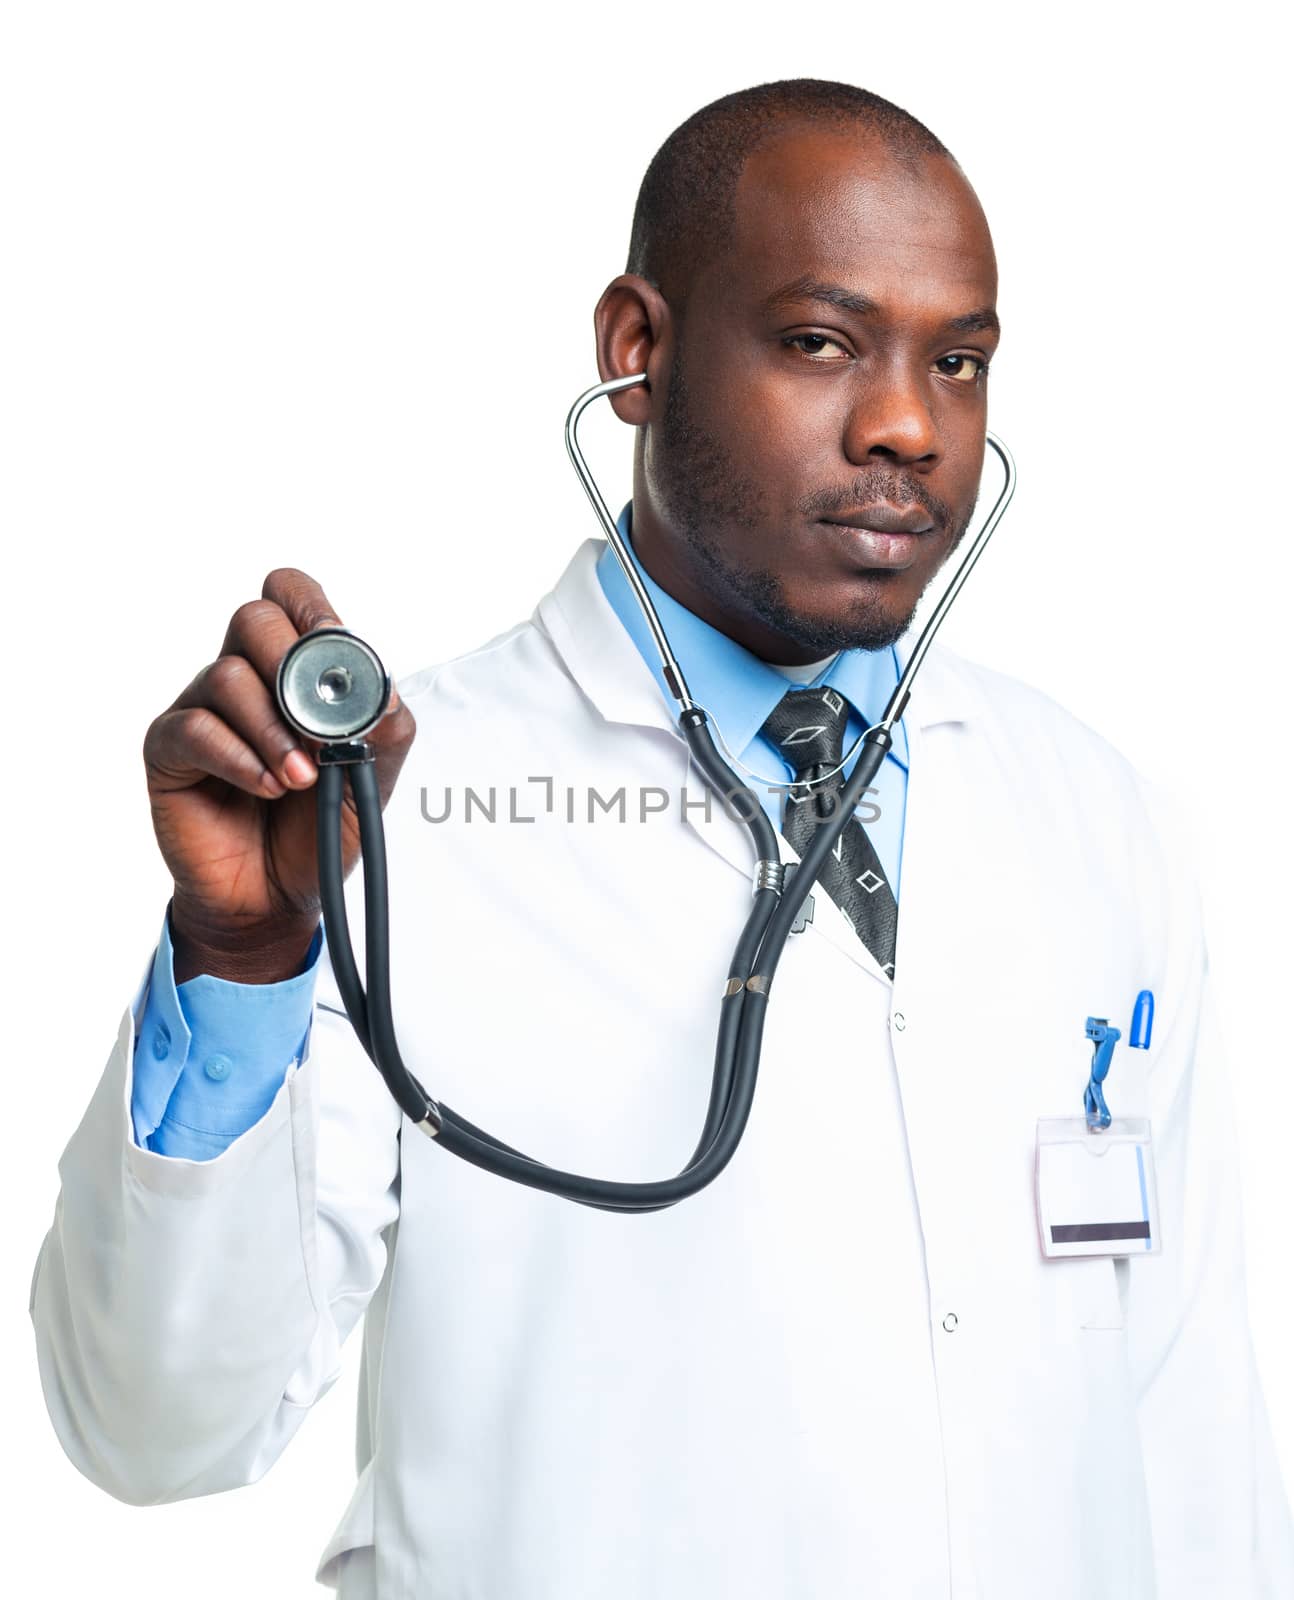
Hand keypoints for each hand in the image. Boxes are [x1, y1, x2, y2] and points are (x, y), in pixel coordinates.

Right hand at [142, 568, 416, 982]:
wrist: (278, 898)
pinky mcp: (171, 750)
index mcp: (295, 670)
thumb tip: (382, 692)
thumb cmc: (320, 830)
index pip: (291, 596)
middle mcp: (245, 678)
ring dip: (275, 730)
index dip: (313, 608)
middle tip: (321, 726)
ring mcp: (203, 710)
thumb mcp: (375, 779)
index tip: (338, 650)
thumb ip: (387, 730)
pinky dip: (241, 758)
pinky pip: (197, 728)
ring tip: (301, 780)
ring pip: (228, 675)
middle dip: (294, 668)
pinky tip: (266, 788)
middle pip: (254, 619)